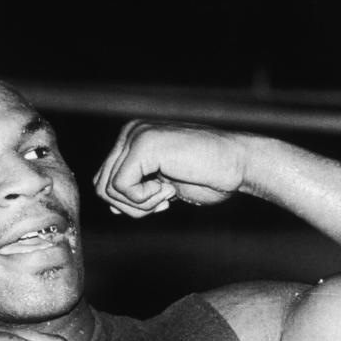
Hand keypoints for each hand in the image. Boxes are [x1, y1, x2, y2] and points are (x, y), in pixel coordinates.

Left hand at [93, 120, 248, 216]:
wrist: (239, 165)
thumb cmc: (209, 176)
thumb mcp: (164, 186)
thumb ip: (137, 191)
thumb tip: (110, 207)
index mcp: (133, 139)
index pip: (104, 180)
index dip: (128, 203)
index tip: (162, 199)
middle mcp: (131, 132)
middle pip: (100, 185)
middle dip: (130, 206)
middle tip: (163, 201)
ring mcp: (136, 136)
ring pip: (107, 189)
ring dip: (138, 204)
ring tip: (167, 194)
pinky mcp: (143, 146)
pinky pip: (120, 187)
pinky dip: (143, 199)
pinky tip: (169, 190)